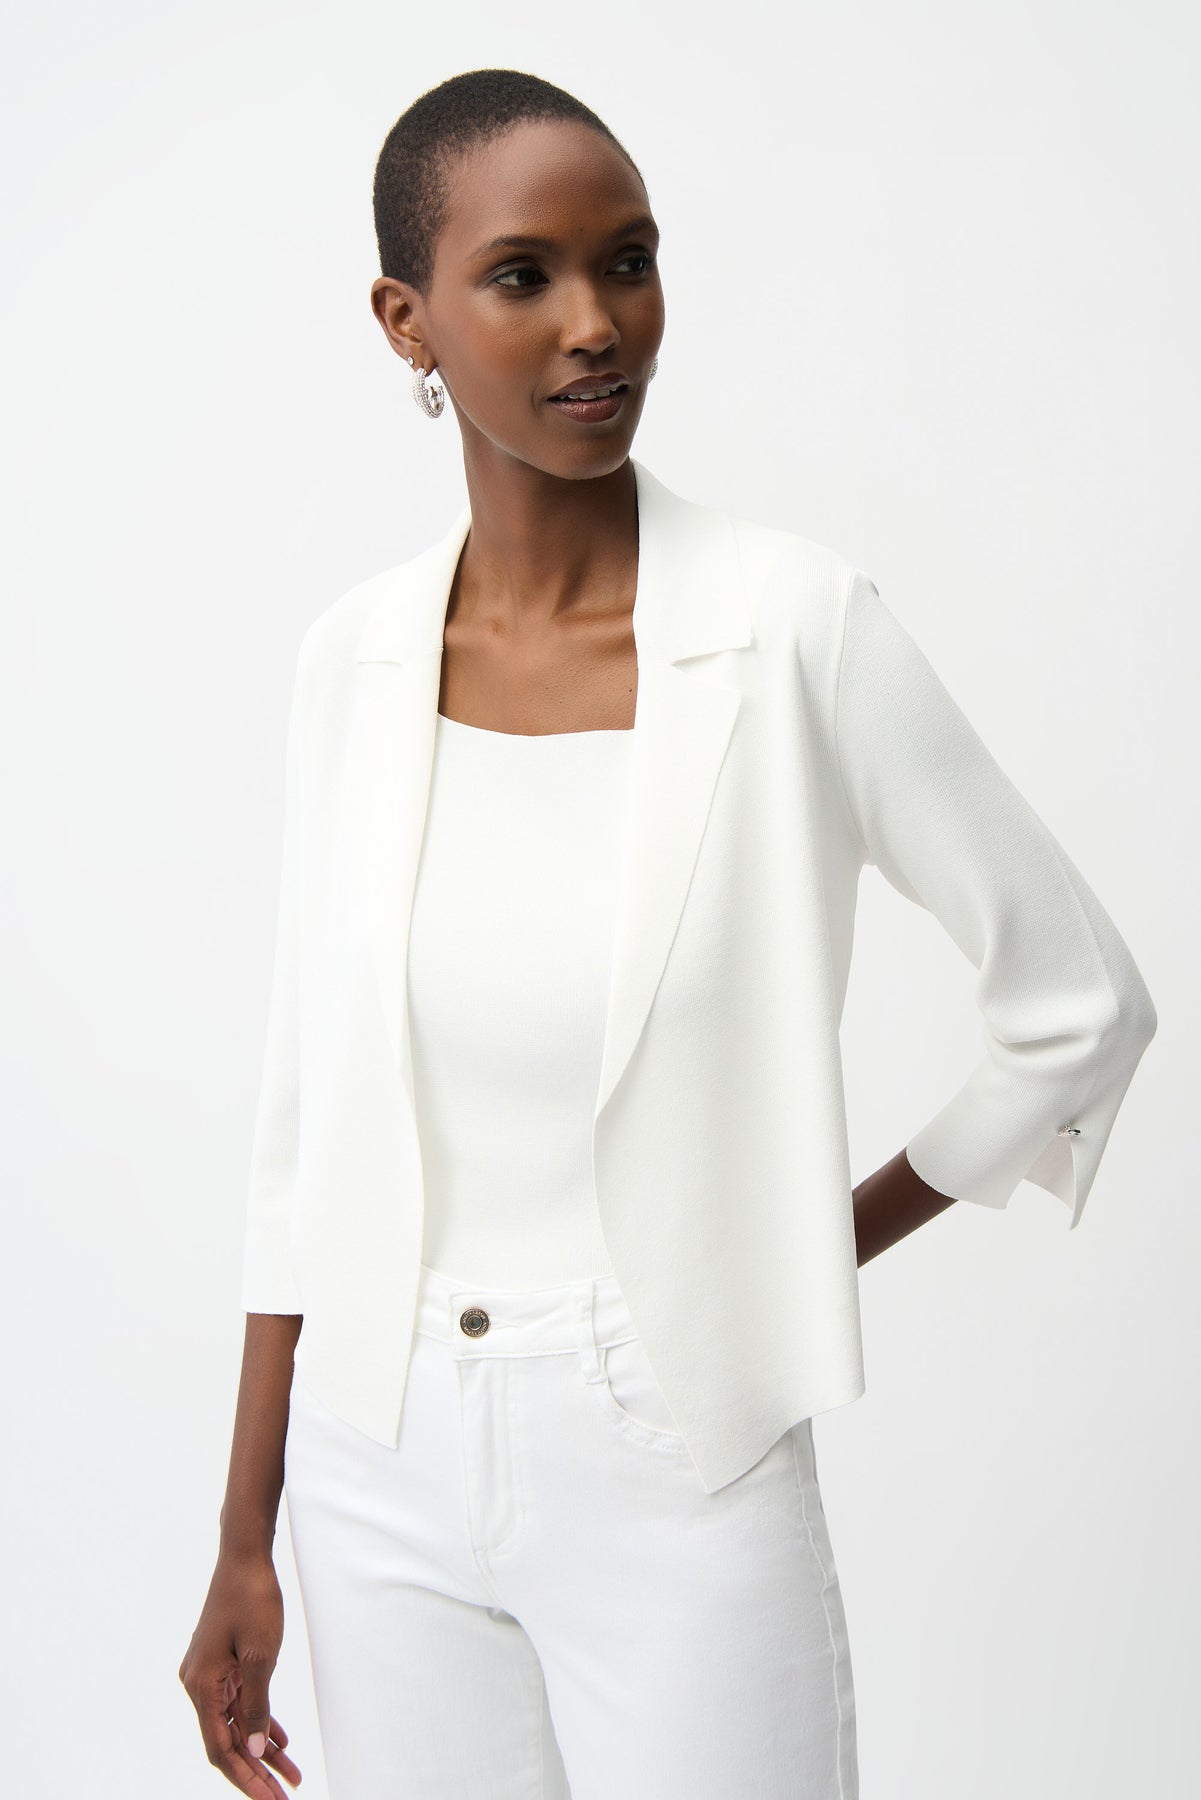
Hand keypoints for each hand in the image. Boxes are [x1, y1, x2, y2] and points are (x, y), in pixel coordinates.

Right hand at [179, 1548, 302, 1794]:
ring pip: (237, 1723)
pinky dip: (260, 1721)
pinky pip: (240, 1702)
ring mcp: (210, 1673)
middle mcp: (198, 1684)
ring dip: (263, 1749)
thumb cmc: (252, 1600)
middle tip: (285, 1797)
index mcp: (201, 1686)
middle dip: (257, 1772)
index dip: (245, 1779)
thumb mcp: (260, 1656)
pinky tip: (280, 1741)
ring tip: (291, 1776)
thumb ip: (256, 1705)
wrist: (246, 1556)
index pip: (220, 1748)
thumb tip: (255, 1749)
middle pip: (228, 1741)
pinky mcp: (222, 1662)